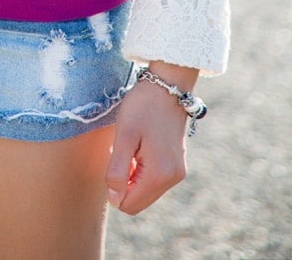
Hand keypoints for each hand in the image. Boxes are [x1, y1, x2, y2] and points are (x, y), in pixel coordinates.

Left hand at [105, 62, 197, 214]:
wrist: (167, 86)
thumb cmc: (143, 107)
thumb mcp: (124, 135)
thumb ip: (118, 170)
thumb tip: (114, 200)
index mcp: (160, 174)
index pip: (130, 205)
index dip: (114, 188)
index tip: (115, 159)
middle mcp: (172, 178)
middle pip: (138, 200)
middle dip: (124, 182)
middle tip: (123, 151)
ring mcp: (177, 172)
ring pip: (145, 191)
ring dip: (133, 175)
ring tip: (132, 147)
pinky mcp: (176, 164)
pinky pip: (153, 180)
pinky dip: (142, 169)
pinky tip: (140, 147)